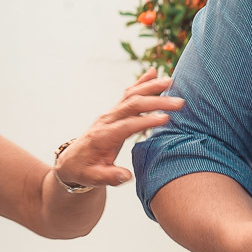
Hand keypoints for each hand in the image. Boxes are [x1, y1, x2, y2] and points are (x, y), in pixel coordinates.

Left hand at [55, 68, 183, 187]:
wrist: (72, 160)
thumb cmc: (84, 170)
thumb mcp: (94, 178)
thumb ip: (109, 177)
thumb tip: (126, 175)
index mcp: (103, 137)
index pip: (126, 126)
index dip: (145, 121)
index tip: (166, 118)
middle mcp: (107, 120)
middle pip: (132, 106)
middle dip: (155, 101)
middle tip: (179, 102)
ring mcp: (111, 113)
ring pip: (131, 96)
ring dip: (150, 87)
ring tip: (170, 81)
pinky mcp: (115, 111)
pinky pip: (128, 94)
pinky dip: (141, 82)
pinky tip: (153, 72)